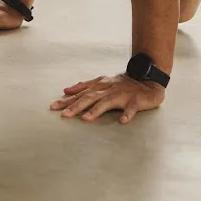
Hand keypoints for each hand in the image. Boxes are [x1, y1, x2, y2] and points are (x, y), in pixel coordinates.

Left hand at [50, 73, 165, 123]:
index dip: (67, 101)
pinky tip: (122, 121)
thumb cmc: (122, 84)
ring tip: (85, 118)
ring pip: (107, 102)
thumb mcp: (101, 82)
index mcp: (100, 86)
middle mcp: (108, 89)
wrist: (147, 80)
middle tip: (64, 115)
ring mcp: (121, 94)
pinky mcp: (135, 100)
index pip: (81, 94)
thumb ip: (84, 86)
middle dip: (76, 106)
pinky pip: (131, 108)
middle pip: (90, 97)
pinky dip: (127, 114)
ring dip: (96, 110)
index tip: (52, 107)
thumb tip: (66, 90)